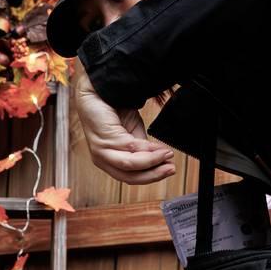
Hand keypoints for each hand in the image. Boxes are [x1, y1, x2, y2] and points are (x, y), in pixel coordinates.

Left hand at [74, 66, 175, 184]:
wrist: (99, 91)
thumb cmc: (113, 111)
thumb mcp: (132, 133)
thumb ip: (142, 148)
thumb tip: (158, 158)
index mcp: (108, 162)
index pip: (130, 177)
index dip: (151, 176)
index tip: (168, 170)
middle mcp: (102, 160)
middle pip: (130, 177)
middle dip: (153, 174)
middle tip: (171, 168)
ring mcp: (101, 151)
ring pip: (129, 165)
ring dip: (152, 161)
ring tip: (167, 155)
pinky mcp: (104, 138)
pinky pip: (129, 148)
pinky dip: (146, 149)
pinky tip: (158, 147)